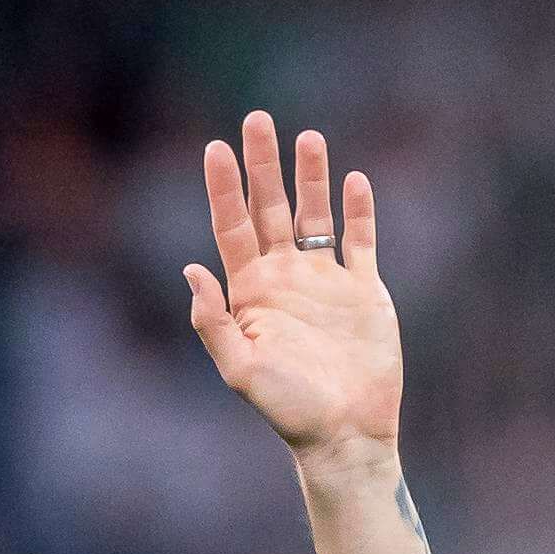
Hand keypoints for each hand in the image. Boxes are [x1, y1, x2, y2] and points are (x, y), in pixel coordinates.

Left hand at [184, 110, 402, 463]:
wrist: (346, 433)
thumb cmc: (289, 409)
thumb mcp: (240, 369)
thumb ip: (213, 323)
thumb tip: (191, 270)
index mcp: (251, 292)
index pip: (231, 227)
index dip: (223, 187)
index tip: (216, 148)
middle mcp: (285, 278)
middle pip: (270, 208)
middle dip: (262, 164)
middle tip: (256, 119)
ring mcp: (325, 281)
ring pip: (315, 215)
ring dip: (311, 177)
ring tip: (308, 138)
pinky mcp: (363, 291)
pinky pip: (360, 242)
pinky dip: (358, 211)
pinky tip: (355, 181)